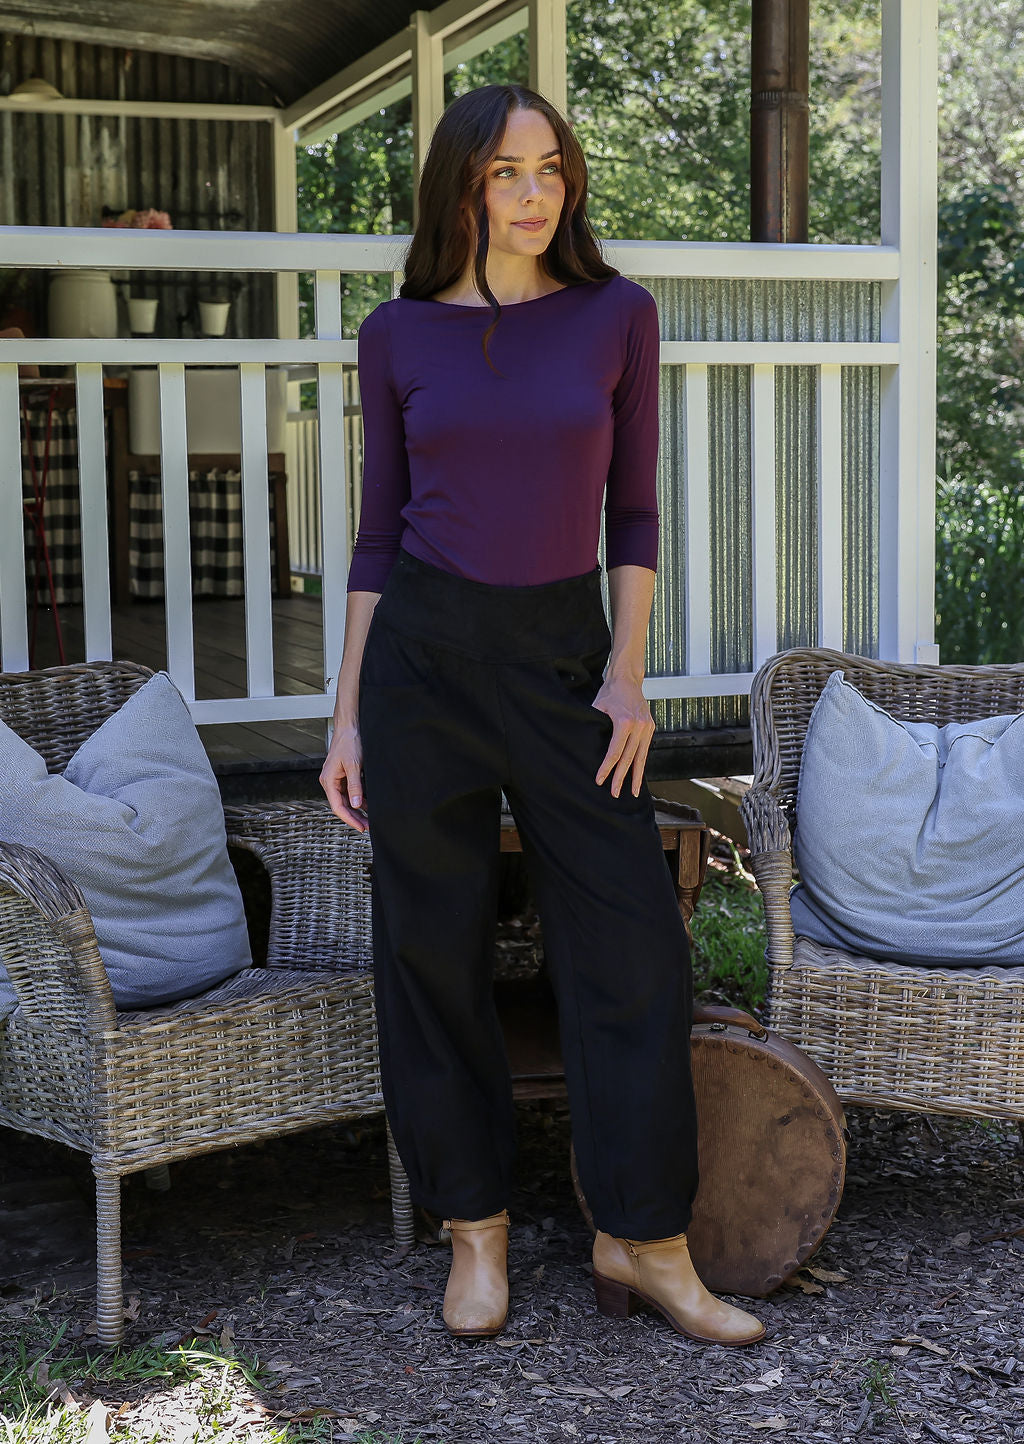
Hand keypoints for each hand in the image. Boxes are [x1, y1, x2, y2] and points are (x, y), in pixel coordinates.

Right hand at [319, 721, 368, 832]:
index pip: (337, 806)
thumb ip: (355, 786)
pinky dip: (358, 799)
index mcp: (328, 780)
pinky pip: (349, 792)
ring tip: (368, 819)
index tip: (360, 827)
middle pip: (341, 805)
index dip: (349, 819)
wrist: (349, 727)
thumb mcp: (354, 765)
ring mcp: (336, 779)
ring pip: (346, 800)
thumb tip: (355, 804)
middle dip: (354, 817)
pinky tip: (367, 805)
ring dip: (356, 809)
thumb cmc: (349, 742)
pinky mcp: (343, 775)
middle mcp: (330, 781)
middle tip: (367, 826)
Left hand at [592, 674, 655, 797]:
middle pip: (629, 758)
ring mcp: (647, 727)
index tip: (600, 780)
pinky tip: (637, 776)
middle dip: (621, 777)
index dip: (607, 768)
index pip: (615, 751)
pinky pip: (645, 750)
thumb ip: (594, 726)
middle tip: (615, 794)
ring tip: (632, 793)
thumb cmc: (609, 692)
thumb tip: (585, 747)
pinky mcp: (651, 727)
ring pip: (641, 757)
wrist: (628, 678)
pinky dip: (640, 763)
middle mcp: (639, 726)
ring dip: (636, 776)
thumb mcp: (597, 707)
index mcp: (625, 722)